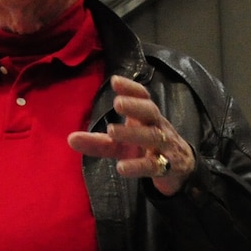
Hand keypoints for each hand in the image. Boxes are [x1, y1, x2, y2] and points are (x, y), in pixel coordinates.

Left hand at [69, 75, 196, 196]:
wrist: (180, 170)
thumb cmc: (146, 150)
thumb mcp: (120, 146)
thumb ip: (97, 142)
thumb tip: (69, 139)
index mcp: (147, 117)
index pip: (143, 97)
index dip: (131, 88)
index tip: (115, 80)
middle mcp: (157, 127)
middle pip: (150, 112)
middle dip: (135, 106)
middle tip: (117, 103)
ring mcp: (163, 147)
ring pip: (151, 136)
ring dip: (132, 133)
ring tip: (111, 131)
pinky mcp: (166, 168)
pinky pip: (152, 166)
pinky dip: (137, 166)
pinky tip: (121, 167)